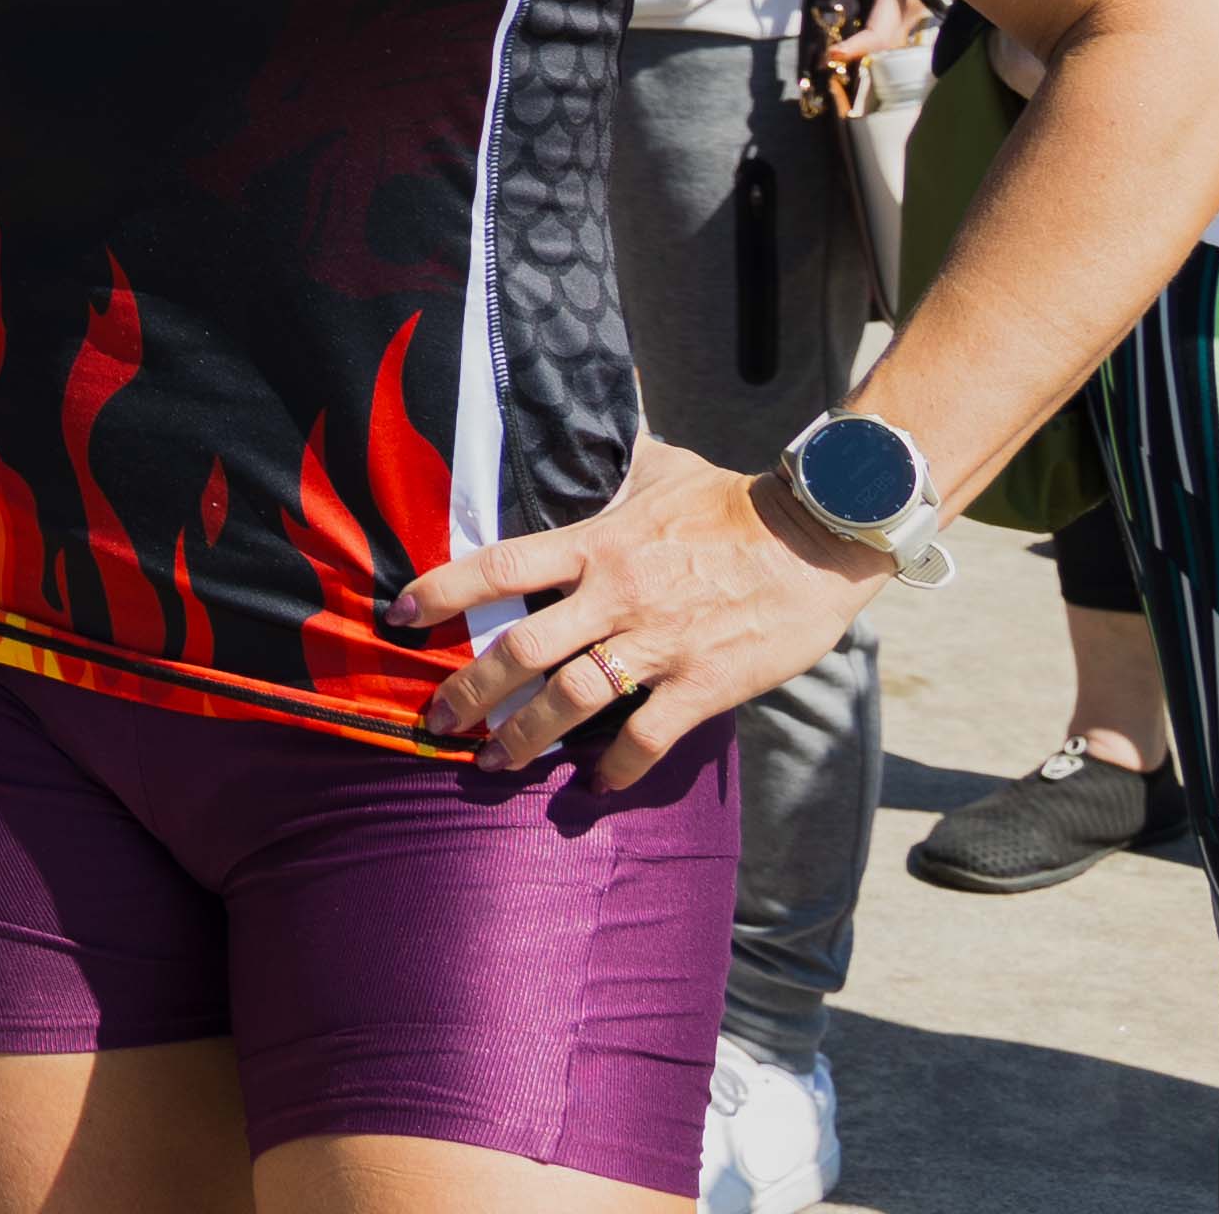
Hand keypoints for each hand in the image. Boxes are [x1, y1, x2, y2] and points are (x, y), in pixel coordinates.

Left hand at [397, 448, 883, 786]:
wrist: (817, 540)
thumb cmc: (736, 502)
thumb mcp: (664, 468)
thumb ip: (615, 465)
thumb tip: (587, 430)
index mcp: (598, 543)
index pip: (500, 565)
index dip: (442, 591)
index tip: (401, 615)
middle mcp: (616, 595)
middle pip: (522, 648)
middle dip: (471, 691)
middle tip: (437, 720)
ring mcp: (658, 643)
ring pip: (572, 700)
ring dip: (526, 739)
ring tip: (495, 764)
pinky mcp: (704, 684)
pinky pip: (648, 737)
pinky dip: (618, 768)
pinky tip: (597, 786)